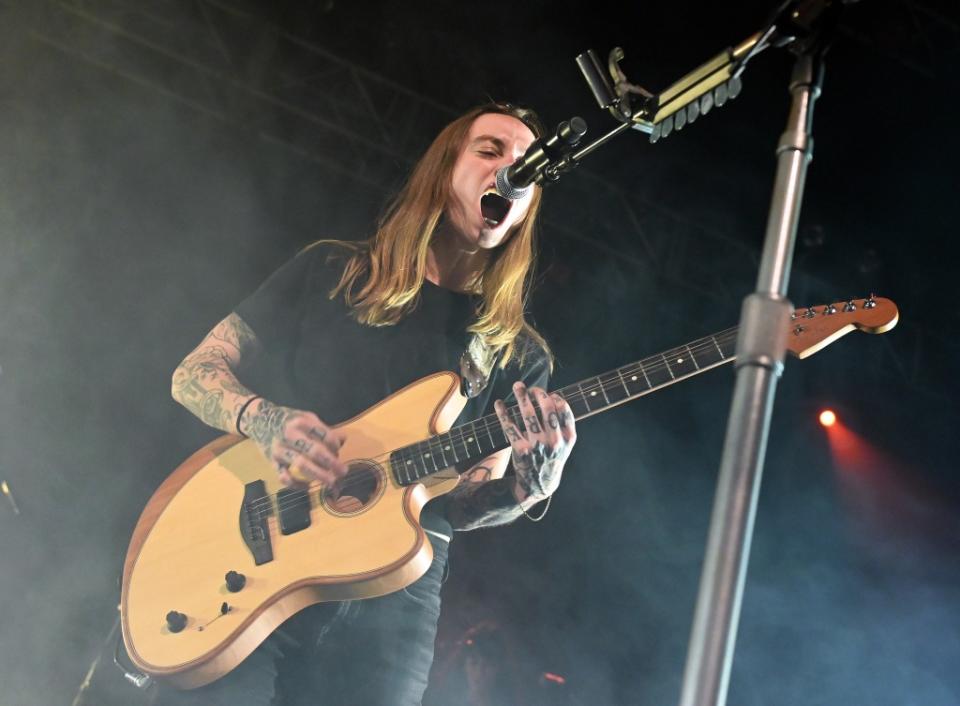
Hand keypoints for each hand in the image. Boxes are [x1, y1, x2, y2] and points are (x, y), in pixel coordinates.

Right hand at [242, 400, 347, 488]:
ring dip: (318, 475)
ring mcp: (279, 449)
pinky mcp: (272, 462)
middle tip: (343, 473)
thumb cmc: (289, 420)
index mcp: (302, 422)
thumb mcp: (307, 418)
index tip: (339, 452)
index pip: (325, 435)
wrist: (259, 420)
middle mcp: (290, 435)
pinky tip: (307, 487)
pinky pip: (284, 477)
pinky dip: (296, 484)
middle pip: (314, 451)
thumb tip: (343, 439)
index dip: (336, 446)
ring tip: (331, 482)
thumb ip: (324, 429)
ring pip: (301, 465)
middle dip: (331, 464)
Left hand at [494, 382, 575, 502]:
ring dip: (522, 397)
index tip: (547, 393)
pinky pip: (511, 427)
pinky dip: (503, 413)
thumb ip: (563, 426)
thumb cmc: (552, 458)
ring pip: (529, 415)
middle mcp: (555, 441)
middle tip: (531, 388)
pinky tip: (499, 404)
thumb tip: (551, 397)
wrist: (539, 484)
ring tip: (517, 386)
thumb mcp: (565, 446)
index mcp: (568, 438)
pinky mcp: (521, 450)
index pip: (564, 410)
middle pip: (547, 409)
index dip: (554, 397)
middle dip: (538, 393)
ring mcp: (538, 446)